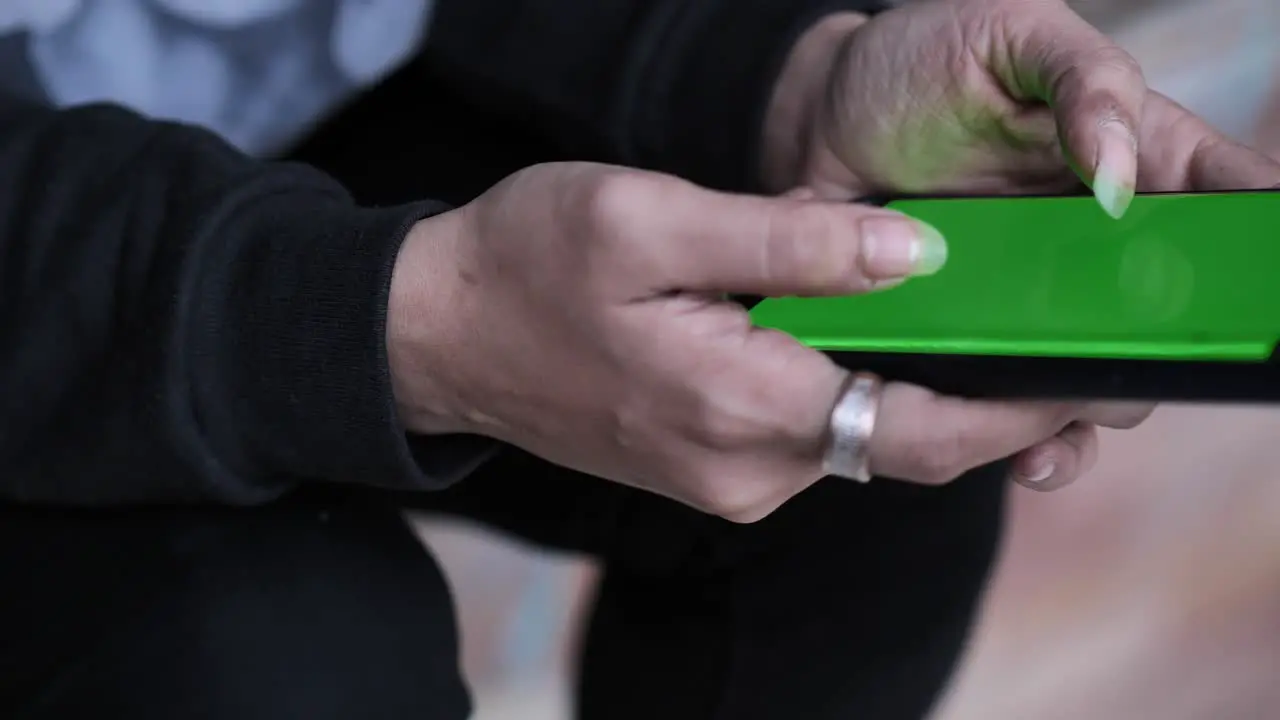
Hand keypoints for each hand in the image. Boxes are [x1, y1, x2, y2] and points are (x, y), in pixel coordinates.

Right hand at [386, 162, 1151, 519]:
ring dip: (918, 387)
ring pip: (858, 437)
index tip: (1087, 374)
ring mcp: (727, 480)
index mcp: (736, 403)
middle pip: (900, 441)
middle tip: (1054, 332)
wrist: (439, 333)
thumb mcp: (651, 220)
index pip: (917, 429)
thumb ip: (788, 242)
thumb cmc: (529, 263)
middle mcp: (743, 469)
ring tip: (975, 316)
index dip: (1016, 406)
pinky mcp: (713, 470)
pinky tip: (872, 335)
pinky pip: (814, 438)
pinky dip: (858, 392)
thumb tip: (914, 255)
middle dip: (986, 396)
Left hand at [762, 0, 1279, 489]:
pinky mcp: (980, 337)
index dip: (1254, 248)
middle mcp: (1099, 238)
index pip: (1225, 200)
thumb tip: (1121, 176)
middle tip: (1160, 356)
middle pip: (1179, 311)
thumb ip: (1084, 82)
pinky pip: (1026, 406)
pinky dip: (1038, 438)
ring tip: (1074, 407)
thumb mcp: (1012, 35)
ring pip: (1108, 372)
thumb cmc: (919, 62)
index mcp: (1131, 153)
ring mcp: (1041, 296)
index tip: (1259, 293)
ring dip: (1104, 399)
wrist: (814, 122)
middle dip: (1181, 344)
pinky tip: (1028, 453)